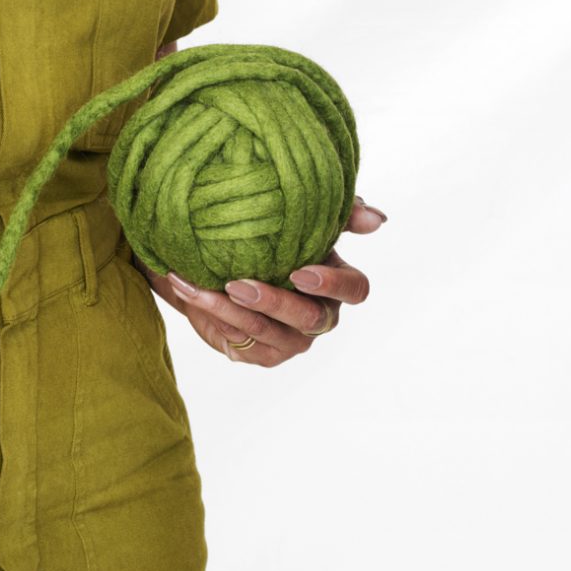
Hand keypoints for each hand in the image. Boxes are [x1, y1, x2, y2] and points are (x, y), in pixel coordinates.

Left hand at [134, 195, 385, 366]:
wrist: (223, 265)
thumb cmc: (271, 241)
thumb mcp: (302, 221)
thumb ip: (340, 215)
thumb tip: (378, 218)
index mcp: (337, 284)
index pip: (355, 289)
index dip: (332, 284)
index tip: (301, 270)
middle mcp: (320, 316)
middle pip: (310, 318)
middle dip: (273, 301)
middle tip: (237, 283)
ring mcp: (293, 341)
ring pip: (269, 331)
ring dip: (232, 309)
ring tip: (202, 288)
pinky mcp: (263, 354)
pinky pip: (242, 340)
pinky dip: (214, 317)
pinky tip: (192, 294)